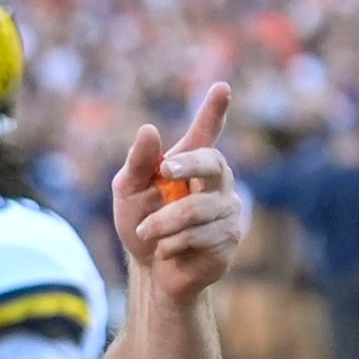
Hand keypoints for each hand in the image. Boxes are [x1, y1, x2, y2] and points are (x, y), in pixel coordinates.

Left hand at [112, 83, 241, 305]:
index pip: (206, 132)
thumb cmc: (141, 222)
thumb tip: (149, 130)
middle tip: (165, 170)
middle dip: (188, 165)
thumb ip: (139, 163)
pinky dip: (172, 244)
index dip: (214, 111)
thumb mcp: (129, 191)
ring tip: (146, 233)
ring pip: (197, 209)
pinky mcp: (229, 237)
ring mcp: (227, 209)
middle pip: (212, 162)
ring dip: (162, 223)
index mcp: (191, 163)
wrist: (151, 270)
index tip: (221, 88)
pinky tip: (166, 250)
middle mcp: (216, 181)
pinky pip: (200, 235)